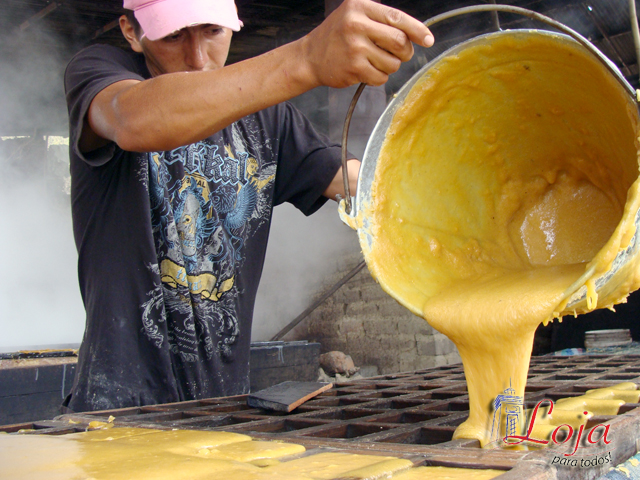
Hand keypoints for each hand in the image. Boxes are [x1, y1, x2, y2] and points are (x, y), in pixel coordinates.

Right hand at [301, 0, 433, 87]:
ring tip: (374, 61)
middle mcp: (356, 24)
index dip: (417, 30)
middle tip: (398, 54)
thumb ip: (381, 20)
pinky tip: (366, 71)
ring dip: (389, 66)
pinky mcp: (353, 68)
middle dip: (404, 52)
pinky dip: (378, 77)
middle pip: (400, 41)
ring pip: (393, 62)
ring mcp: (354, 47)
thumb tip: (415, 35)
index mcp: (360, 6)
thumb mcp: (355, 15)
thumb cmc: (337, 36)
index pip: (397, 17)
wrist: (310, 57)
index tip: (428, 39)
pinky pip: (381, 77)